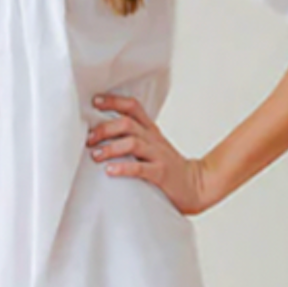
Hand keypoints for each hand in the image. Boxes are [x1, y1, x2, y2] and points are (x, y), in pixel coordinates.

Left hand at [86, 93, 220, 215]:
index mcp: (151, 131)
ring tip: (96, 155)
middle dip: (105, 128)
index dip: (113, 101)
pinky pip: (140, 168)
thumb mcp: (153, 146)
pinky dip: (123, 168)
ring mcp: (158, 156)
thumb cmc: (169, 168)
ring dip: (110, 148)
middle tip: (89, 139)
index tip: (95, 101)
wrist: (197, 185)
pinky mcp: (161, 174)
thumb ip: (134, 138)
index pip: (133, 107)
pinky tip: (110, 170)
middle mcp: (153, 140)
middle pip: (127, 123)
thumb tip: (102, 134)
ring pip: (132, 143)